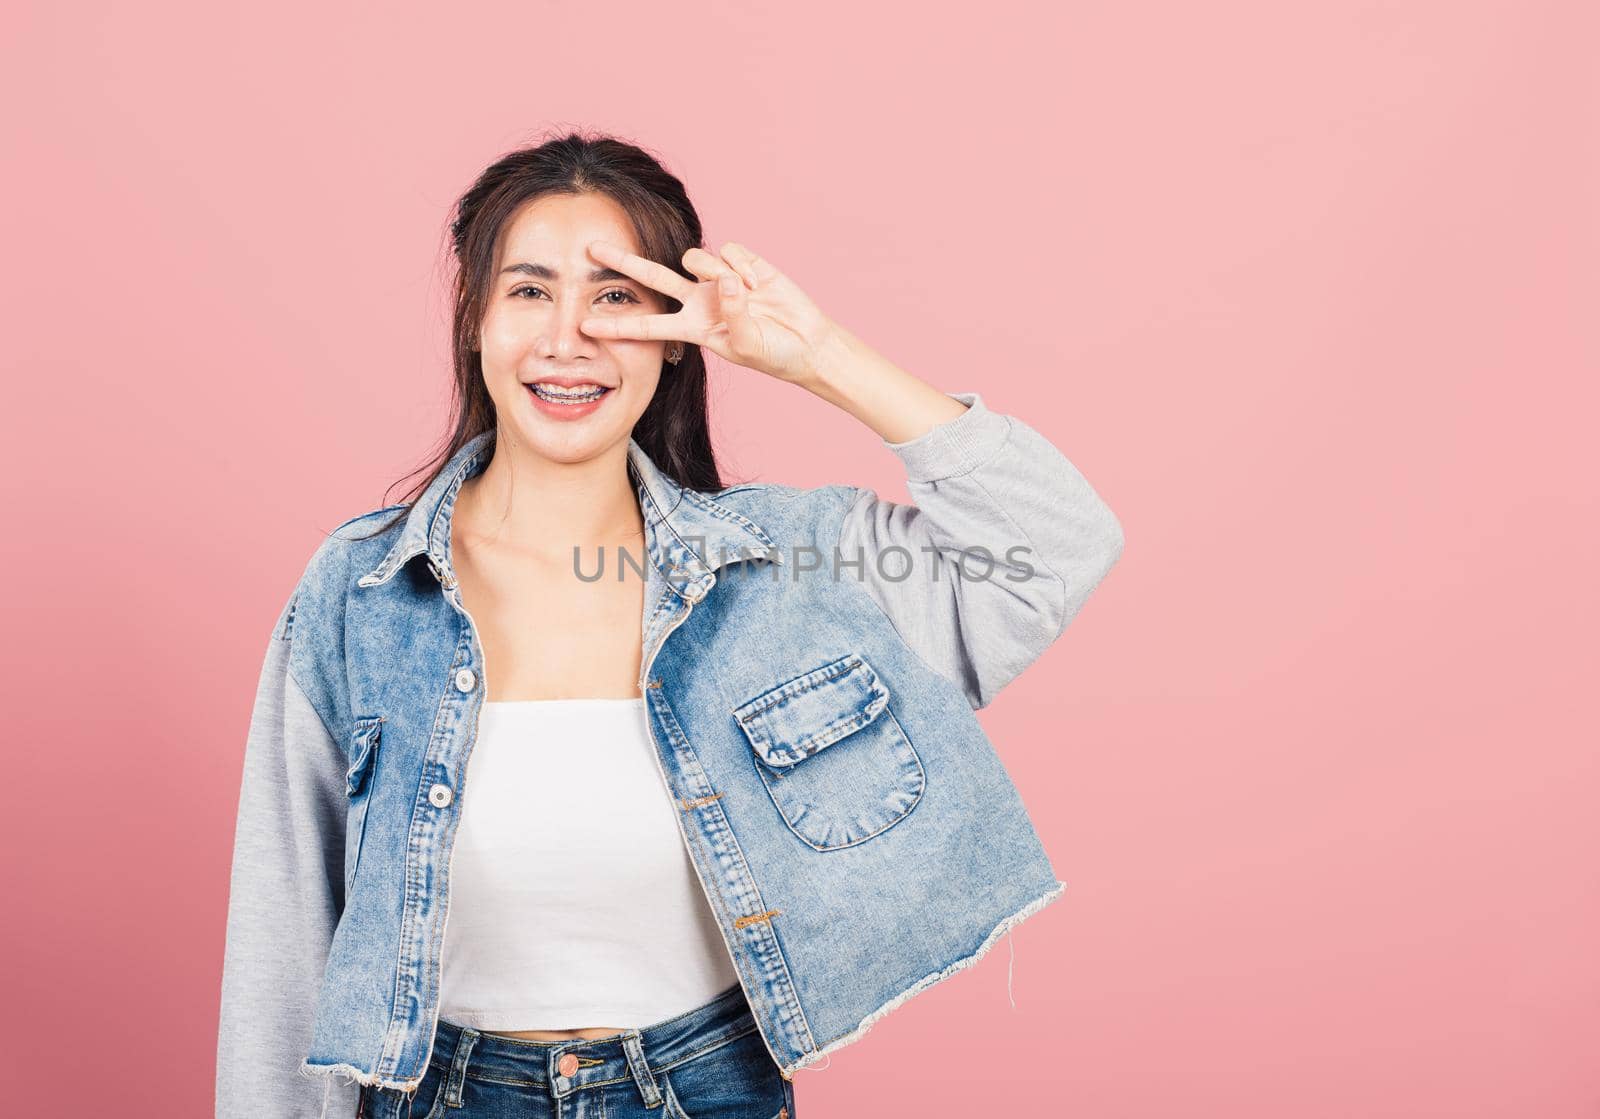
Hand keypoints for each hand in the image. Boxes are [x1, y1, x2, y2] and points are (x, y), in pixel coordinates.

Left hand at [578, 240, 836, 385]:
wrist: (804, 342)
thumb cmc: (773, 353)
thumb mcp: (746, 345)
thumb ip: (732, 315)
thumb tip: (724, 280)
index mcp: (692, 327)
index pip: (647, 325)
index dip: (617, 325)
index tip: (584, 326)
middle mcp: (698, 299)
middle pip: (652, 276)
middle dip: (622, 262)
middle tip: (590, 249)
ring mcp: (717, 279)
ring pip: (696, 257)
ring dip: (716, 272)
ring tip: (746, 293)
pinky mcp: (740, 262)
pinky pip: (729, 251)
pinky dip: (743, 266)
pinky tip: (757, 283)